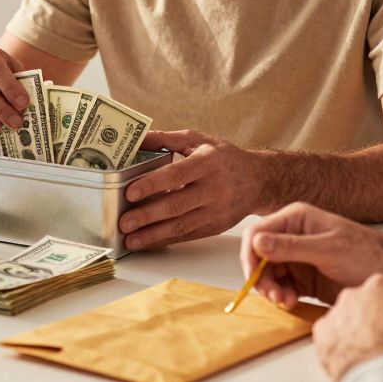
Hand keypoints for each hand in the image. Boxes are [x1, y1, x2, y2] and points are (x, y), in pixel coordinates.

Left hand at [119, 130, 265, 249]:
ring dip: (152, 234)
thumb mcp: (198, 140)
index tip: (130, 192)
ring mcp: (216, 210)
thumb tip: (134, 139)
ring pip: (181, 225)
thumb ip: (165, 139)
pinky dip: (164, 240)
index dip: (153, 184)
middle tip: (123, 222)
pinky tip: (147, 242)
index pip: (177, 175)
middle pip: (177, 205)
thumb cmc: (223, 157)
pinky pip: (187, 236)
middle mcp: (214, 188)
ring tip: (129, 239)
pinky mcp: (215, 226)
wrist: (259, 180)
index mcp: (207, 162)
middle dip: (147, 215)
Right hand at [241, 202, 382, 308]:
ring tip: (285, 301)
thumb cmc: (366, 254)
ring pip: (269, 274)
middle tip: (272, 296)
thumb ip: (291, 247)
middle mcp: (293, 236)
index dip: (250, 254)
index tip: (252, 276)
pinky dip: (282, 295)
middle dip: (262, 277)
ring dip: (271, 289)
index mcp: (296, 219)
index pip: (257, 233)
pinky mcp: (305, 277)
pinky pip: (283, 286)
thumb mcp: (327, 249)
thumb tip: (257, 242)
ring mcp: (298, 257)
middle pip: (259, 256)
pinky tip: (290, 302)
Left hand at [313, 273, 382, 381]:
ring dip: (354, 332)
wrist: (382, 374)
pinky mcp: (321, 332)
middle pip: (362, 304)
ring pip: (344, 319)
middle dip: (370, 318)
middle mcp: (352, 294)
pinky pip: (330, 335)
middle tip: (382, 339)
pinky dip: (338, 345)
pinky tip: (353, 357)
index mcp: (380, 286)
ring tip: (369, 352)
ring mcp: (335, 312)